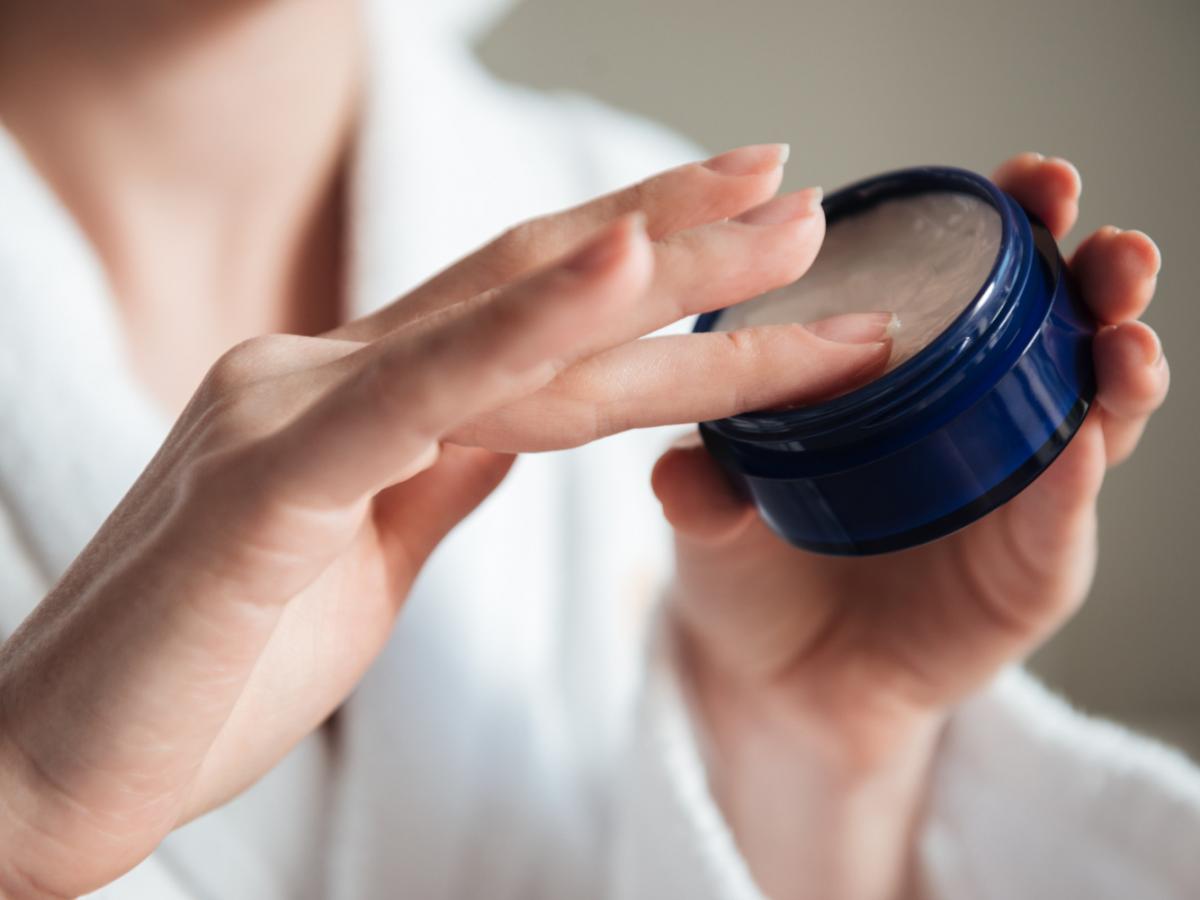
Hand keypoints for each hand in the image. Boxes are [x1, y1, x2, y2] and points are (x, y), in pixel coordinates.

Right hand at [0, 144, 895, 897]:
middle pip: (532, 288)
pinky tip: (623, 273)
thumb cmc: (201, 666)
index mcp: (348, 399)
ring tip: (780, 225)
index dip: (639, 264)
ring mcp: (289, 416)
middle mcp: (322, 378)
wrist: (41, 764)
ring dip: (658, 274)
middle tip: (801, 193)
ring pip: (506, 330)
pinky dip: (527, 329)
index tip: (746, 233)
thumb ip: (435, 468)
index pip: (519, 309)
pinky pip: (419, 397)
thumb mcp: (359, 554)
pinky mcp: (265, 488)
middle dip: (680, 239)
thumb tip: (517, 421)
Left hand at [652, 153, 1167, 899]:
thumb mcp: (711, 517)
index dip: (1006, 225)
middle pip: (1054, 328)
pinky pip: (1062, 519)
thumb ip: (701, 488)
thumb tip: (678, 470)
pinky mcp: (1028, 572)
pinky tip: (1081, 442)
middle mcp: (972, 419)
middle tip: (1100, 240)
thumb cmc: (750, 571)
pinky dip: (1076, 478)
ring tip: (1122, 329)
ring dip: (1117, 361)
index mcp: (904, 376)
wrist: (778, 683)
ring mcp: (1012, 492)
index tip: (1023, 180)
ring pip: (1088, 411)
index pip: (968, 278)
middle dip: (1090, 274)